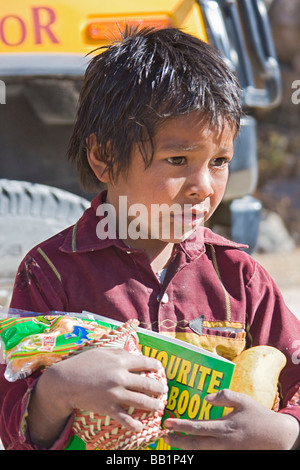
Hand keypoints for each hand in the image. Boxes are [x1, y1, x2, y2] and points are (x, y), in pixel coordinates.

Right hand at [28, 348, 166, 446]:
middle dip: (160, 388)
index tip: (160, 370)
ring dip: (154, 405)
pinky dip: (134, 424)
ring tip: (159, 407)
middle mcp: (121, 377)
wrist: (64, 381)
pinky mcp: (108, 408)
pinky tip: (140, 426)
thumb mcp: (103, 352)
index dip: (157, 367)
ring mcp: (115, 393)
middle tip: (164, 391)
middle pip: (148, 384)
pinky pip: (125, 419)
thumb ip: (120, 353)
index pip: (146, 363)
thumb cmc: (83, 363)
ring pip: (142, 401)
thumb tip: (135, 355)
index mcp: (121, 360)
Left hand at [163, 389, 299, 449]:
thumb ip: (224, 396)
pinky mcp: (230, 455)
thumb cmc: (259, 416)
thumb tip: (206, 398)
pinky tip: (190, 448)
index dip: (181, 426)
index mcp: (225, 426)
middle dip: (177, 441)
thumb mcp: (243, 400)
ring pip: (201, 452)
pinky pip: (211, 455)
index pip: (197, 427)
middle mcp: (224, 442)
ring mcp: (227, 452)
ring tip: (173, 442)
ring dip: (186, 448)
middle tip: (163, 437)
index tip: (167, 423)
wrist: (278, 437)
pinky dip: (199, 452)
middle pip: (195, 444)